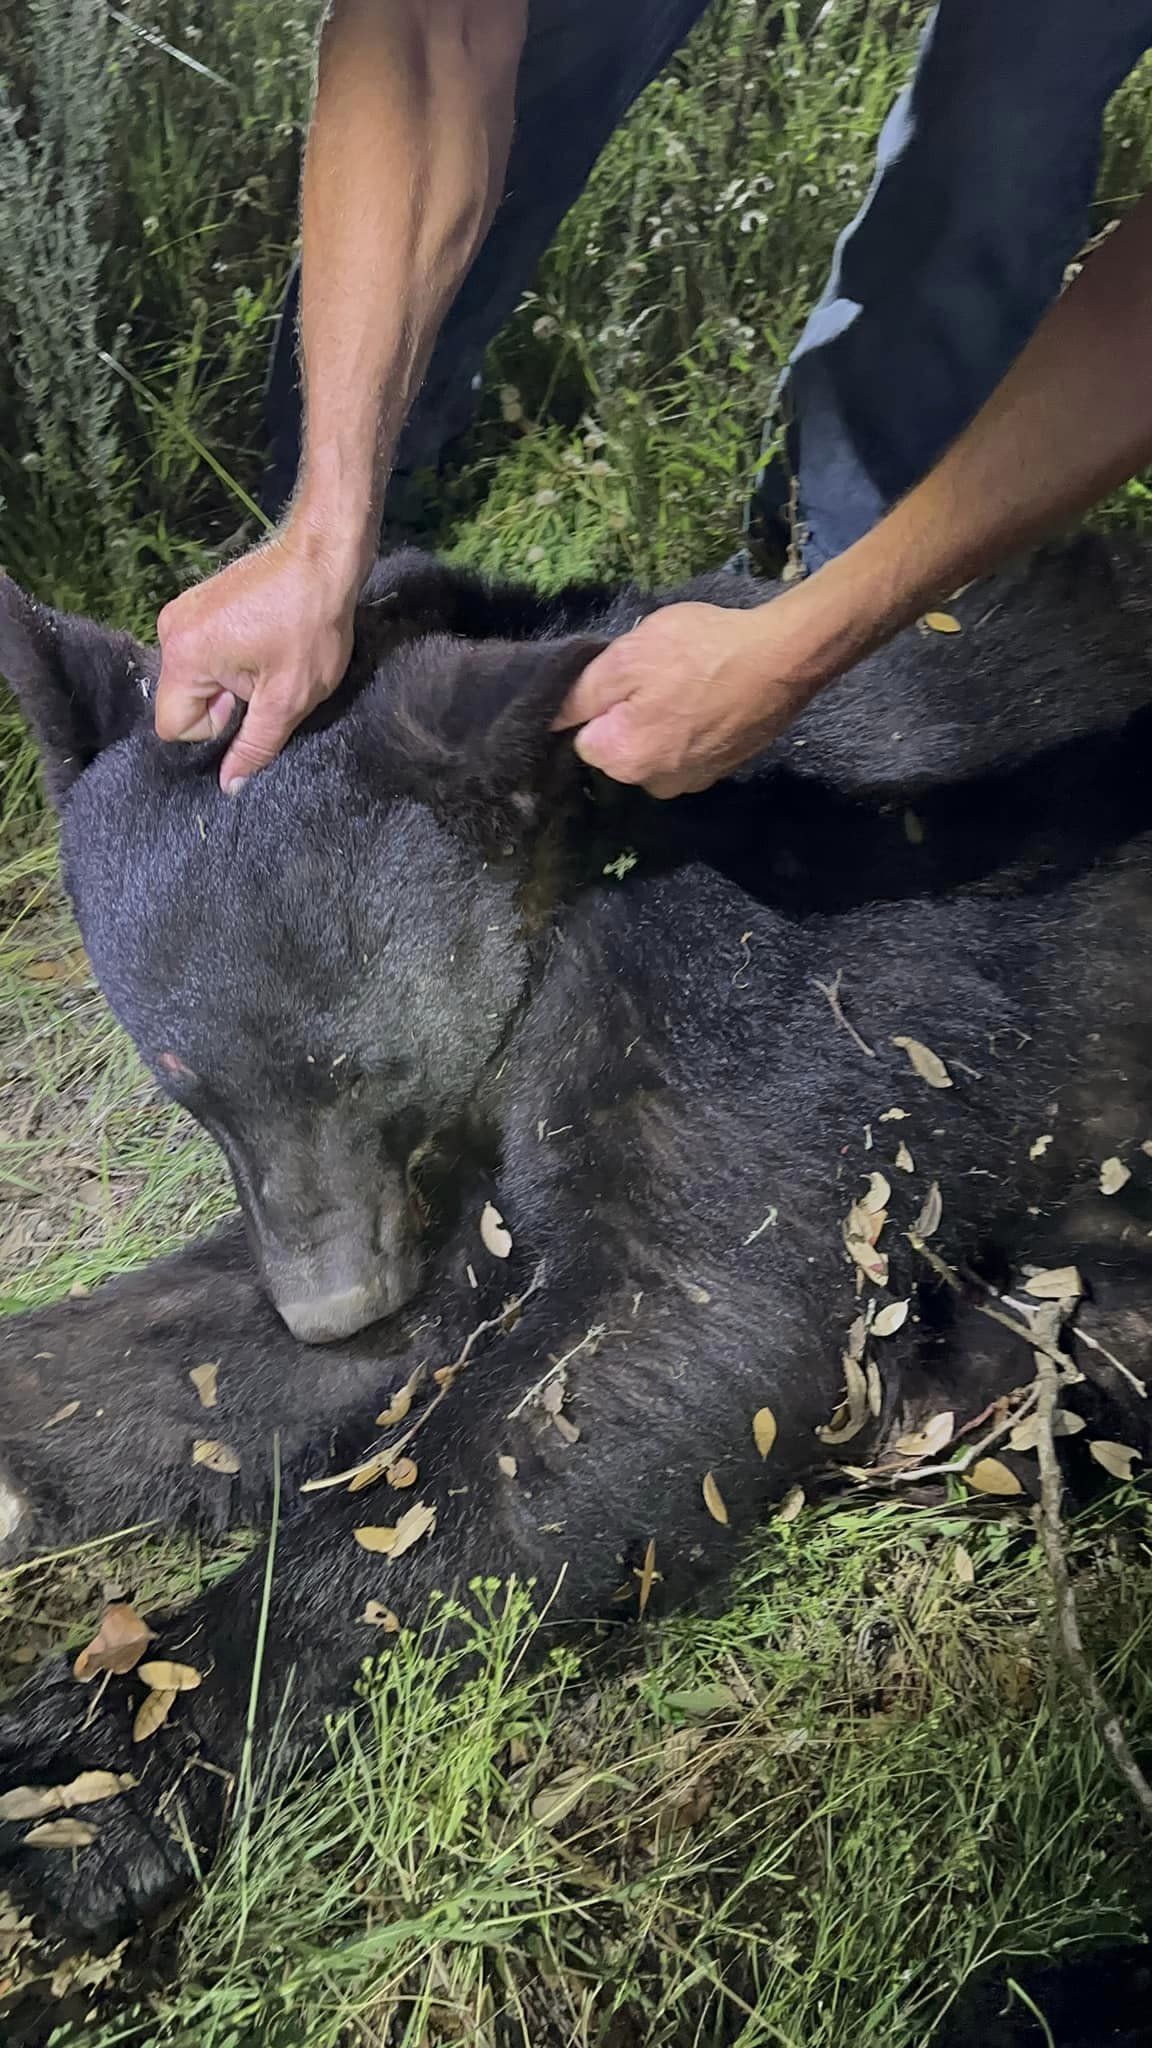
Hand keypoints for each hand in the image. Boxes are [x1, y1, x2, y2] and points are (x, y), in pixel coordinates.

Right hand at [155, 526, 367, 790]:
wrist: (323, 557)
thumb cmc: (310, 626)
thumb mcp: (288, 699)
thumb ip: (255, 746)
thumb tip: (229, 786)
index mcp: (183, 655)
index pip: (174, 726)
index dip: (214, 728)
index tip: (247, 702)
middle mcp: (169, 631)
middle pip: (183, 701)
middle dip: (223, 704)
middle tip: (264, 679)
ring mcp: (182, 612)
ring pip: (196, 678)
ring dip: (230, 682)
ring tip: (268, 658)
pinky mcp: (198, 602)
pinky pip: (203, 654)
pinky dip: (231, 659)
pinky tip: (264, 643)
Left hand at [553, 599, 828, 797]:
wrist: (783, 660)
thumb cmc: (699, 652)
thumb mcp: (626, 657)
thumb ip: (580, 695)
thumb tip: (550, 720)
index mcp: (622, 760)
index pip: (583, 738)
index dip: (598, 704)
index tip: (622, 679)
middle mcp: (653, 784)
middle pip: (619, 748)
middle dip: (628, 716)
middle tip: (657, 675)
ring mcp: (692, 782)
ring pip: (653, 749)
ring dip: (661, 723)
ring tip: (687, 686)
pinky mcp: (721, 771)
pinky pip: (687, 751)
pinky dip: (691, 730)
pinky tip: (709, 700)